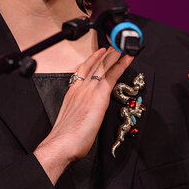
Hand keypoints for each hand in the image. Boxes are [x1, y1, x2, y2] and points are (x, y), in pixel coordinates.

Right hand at [34, 47, 132, 183]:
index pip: (83, 70)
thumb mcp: (70, 119)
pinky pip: (113, 75)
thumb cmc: (65, 137)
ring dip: (114, 55)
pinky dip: (121, 64)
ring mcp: (90, 90)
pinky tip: (127, 58)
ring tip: (121, 46)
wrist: (62, 143)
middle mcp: (80, 88)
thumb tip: (83, 114)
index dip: (92, 60)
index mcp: (72, 92)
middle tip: (113, 45)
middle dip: (105, 54)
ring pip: (104, 67)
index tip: (98, 53)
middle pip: (94, 65)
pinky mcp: (100, 96)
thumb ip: (77, 111)